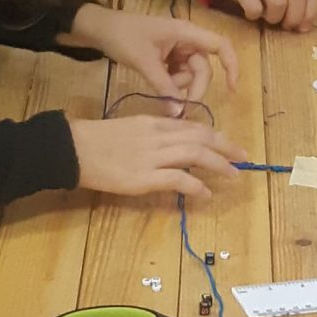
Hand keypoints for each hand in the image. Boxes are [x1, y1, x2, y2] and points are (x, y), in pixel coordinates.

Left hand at [67, 5, 237, 109]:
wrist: (100, 29)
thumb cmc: (123, 37)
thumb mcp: (144, 62)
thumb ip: (164, 87)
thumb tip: (181, 114)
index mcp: (187, 33)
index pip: (220, 46)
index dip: (232, 65)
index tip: (231, 89)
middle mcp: (187, 40)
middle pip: (203, 69)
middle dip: (193, 88)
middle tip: (179, 107)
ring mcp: (178, 50)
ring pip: (190, 76)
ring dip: (178, 87)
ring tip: (158, 85)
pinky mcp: (169, 59)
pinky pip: (178, 76)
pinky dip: (171, 85)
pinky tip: (156, 83)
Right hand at [68, 116, 244, 202]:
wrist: (73, 148)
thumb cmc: (94, 139)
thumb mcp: (127, 128)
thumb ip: (151, 135)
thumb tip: (170, 146)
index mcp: (153, 122)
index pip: (191, 126)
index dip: (214, 135)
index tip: (227, 143)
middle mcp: (157, 136)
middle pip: (200, 137)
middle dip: (225, 146)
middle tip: (243, 156)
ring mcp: (152, 156)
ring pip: (196, 155)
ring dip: (219, 165)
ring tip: (233, 175)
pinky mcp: (144, 177)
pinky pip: (179, 179)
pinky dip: (196, 186)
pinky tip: (206, 194)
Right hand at [190, 0, 316, 31]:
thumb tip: (307, 20)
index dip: (311, 10)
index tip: (304, 26)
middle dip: (295, 17)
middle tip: (287, 26)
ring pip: (278, 1)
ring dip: (275, 17)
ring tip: (267, 18)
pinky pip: (254, 6)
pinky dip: (254, 15)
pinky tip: (250, 13)